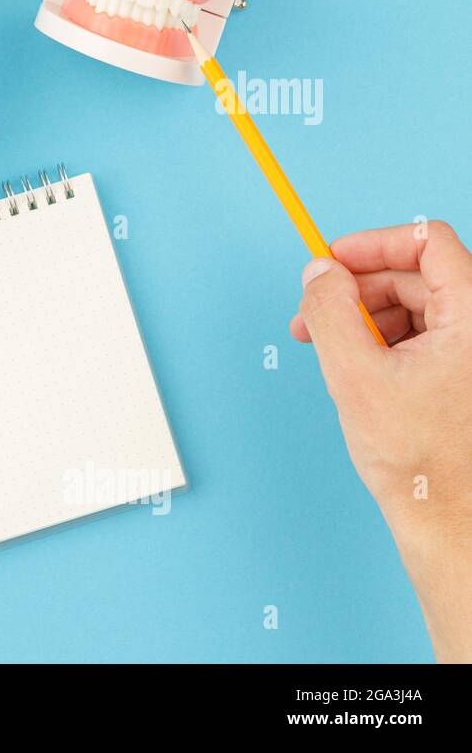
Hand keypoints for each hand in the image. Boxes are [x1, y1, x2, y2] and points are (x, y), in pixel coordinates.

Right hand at [291, 221, 471, 660]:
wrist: (452, 523)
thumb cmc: (420, 461)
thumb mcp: (354, 375)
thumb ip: (330, 312)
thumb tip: (317, 272)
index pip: (427, 243)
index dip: (372, 244)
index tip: (328, 261)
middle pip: (415, 276)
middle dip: (356, 290)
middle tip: (310, 317)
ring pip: (416, 308)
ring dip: (364, 318)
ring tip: (328, 350)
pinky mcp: (464, 379)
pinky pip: (421, 338)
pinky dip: (382, 343)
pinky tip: (356, 372)